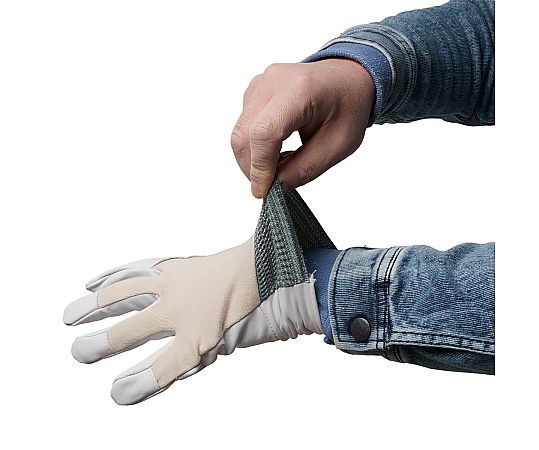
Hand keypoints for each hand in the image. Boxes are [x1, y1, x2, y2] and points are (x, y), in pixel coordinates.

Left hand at [63, 237, 321, 404]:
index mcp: (186, 268)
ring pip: (130, 331)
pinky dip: (140, 384)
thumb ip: (249, 235)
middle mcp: (176, 289)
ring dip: (103, 344)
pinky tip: (118, 394)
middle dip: (94, 309)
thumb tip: (269, 204)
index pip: (138, 271)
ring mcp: (182, 316)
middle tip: (69, 317)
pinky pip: (162, 369)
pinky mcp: (197, 344)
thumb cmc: (278, 258)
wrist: (293, 273)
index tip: (91, 285)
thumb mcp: (252, 245)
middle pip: (122, 297)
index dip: (112, 279)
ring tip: (77, 353)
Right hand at [231, 59, 374, 197]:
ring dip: (254, 158)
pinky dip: (255, 147)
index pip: (265, 132)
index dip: (260, 166)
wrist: (346, 77)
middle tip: (274, 184)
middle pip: (244, 134)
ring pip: (239, 133)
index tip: (263, 191)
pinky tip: (277, 149)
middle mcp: (273, 82)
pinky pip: (243, 127)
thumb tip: (275, 186)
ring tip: (282, 163)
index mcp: (301, 90)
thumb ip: (305, 168)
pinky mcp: (252, 92)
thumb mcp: (338, 145)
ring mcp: (259, 84)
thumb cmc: (347, 107)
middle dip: (252, 168)